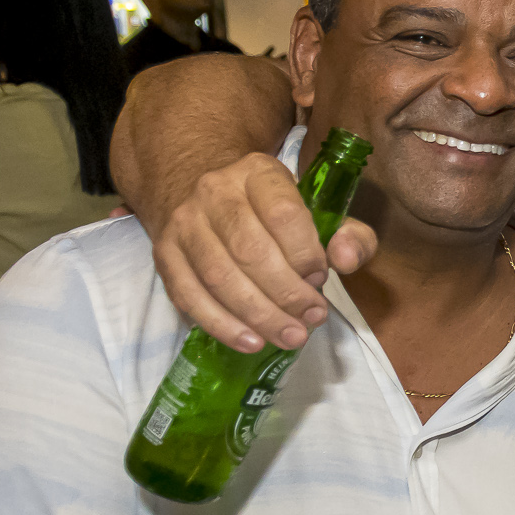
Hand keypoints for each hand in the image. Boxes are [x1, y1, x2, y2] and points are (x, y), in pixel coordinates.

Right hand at [151, 152, 377, 352]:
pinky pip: (189, 295)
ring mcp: (184, 222)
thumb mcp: (321, 213)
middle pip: (250, 250)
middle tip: (311, 318)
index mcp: (258, 172)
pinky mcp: (164, 254)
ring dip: (258, 315)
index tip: (321, 279)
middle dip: (286, 293)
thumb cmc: (276, 214)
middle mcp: (214, 191)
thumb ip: (350, 235)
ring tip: (290, 337)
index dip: (306, 253)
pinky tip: (251, 341)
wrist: (210, 201)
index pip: (282, 213)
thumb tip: (345, 260)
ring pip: (219, 276)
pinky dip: (222, 325)